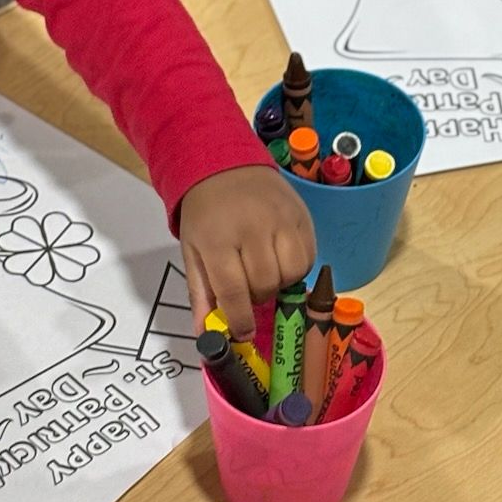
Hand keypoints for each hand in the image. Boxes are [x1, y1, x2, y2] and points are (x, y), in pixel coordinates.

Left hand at [178, 164, 314, 340]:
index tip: (243, 333)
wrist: (224, 166)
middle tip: (249, 290)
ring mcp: (281, 219)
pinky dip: (297, 267)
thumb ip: (201, 294)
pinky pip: (308, 256)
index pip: (234, 290)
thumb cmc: (205, 214)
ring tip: (266, 273)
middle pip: (266, 283)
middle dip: (258, 297)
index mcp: (218, 239)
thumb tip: (206, 334)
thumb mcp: (193, 252)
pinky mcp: (301, 215)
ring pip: (292, 272)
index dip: (241, 319)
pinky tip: (281, 259)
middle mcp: (252, 227)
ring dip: (280, 283)